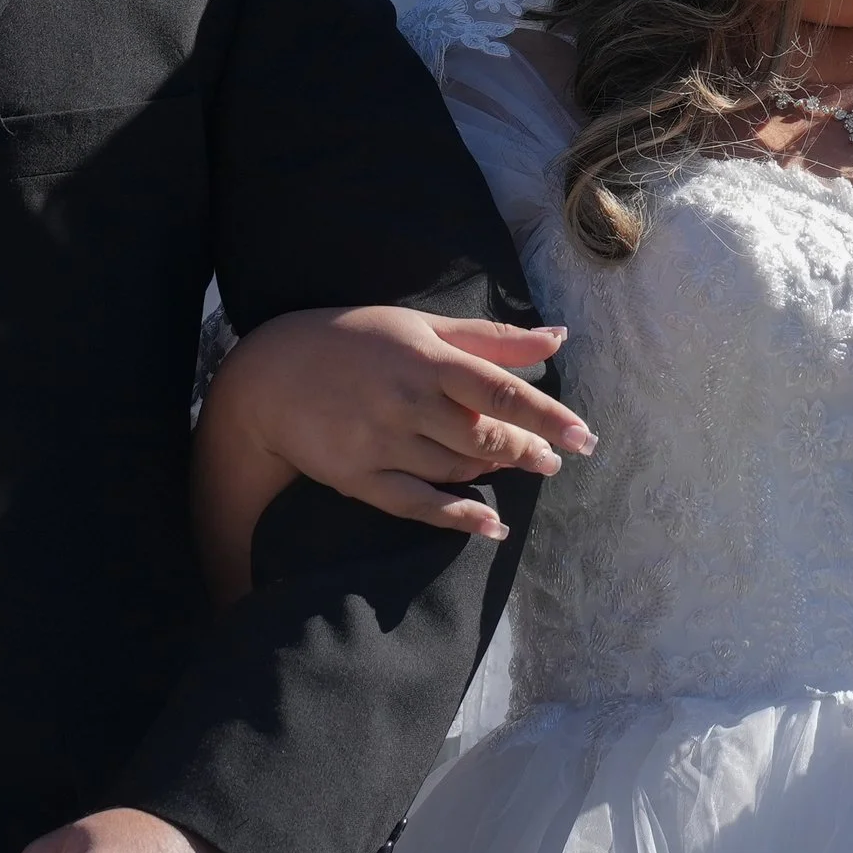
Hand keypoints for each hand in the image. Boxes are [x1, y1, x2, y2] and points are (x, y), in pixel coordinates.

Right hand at [198, 305, 593, 553]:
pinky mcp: (360, 478)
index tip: (582, 435)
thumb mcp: (422, 328)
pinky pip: (418, 504)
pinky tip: (492, 524)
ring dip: (497, 473)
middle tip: (558, 458)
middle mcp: (407, 402)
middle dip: (530, 451)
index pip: (499, 389)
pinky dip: (458, 517)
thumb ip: (491, 339)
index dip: (545, 415)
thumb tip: (557, 340)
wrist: (270, 375)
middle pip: (484, 437)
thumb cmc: (357, 342)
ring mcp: (382, 443)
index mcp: (427, 359)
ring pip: (457, 469)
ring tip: (524, 466)